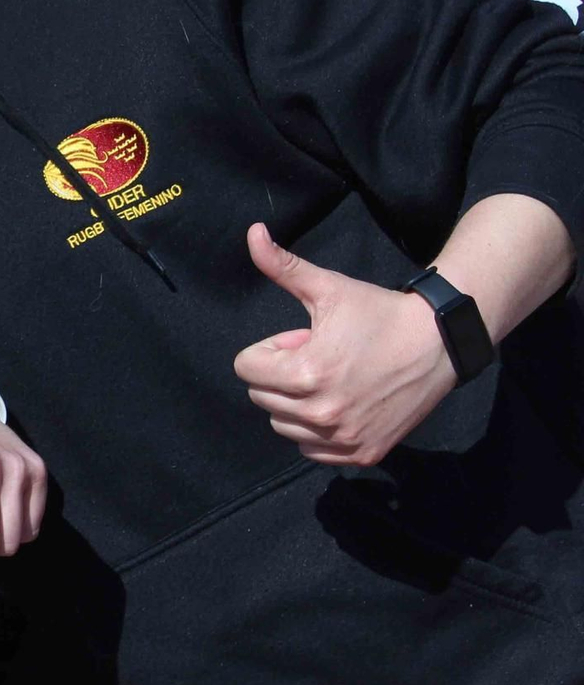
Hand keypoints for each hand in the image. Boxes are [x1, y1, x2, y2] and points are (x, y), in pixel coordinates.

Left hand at [234, 223, 454, 465]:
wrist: (439, 343)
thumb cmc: (380, 312)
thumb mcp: (328, 286)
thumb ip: (282, 265)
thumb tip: (252, 232)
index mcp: (307, 373)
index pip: (245, 368)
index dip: (269, 348)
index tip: (302, 339)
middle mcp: (323, 413)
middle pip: (261, 397)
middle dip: (281, 373)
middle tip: (320, 355)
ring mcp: (344, 438)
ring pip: (283, 425)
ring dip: (295, 403)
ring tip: (332, 378)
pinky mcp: (363, 453)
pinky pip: (311, 448)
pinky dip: (316, 430)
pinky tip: (341, 402)